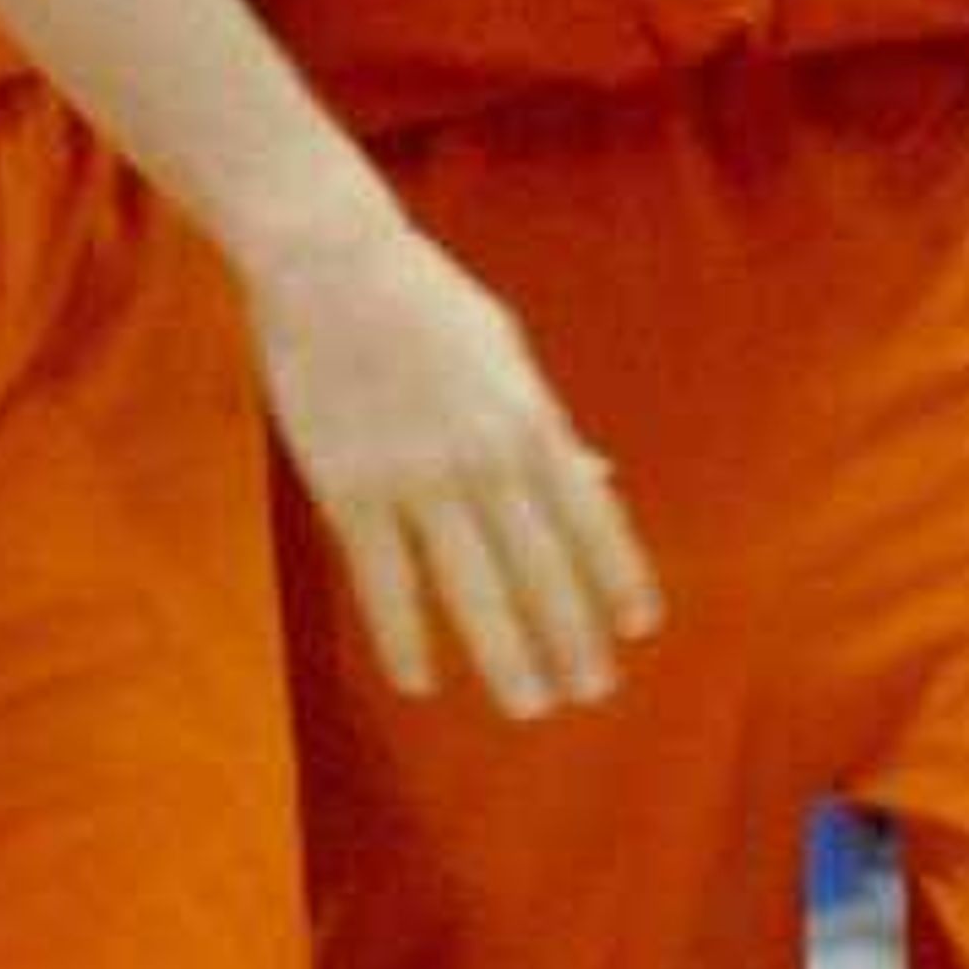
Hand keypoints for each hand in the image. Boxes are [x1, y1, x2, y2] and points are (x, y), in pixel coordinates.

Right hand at [243, 205, 661, 722]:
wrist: (331, 262)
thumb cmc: (425, 303)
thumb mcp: (506, 353)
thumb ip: (548, 425)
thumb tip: (601, 480)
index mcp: (528, 419)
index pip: (589, 516)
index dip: (618, 576)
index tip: (638, 630)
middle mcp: (484, 457)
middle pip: (541, 566)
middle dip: (571, 635)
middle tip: (591, 692)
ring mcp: (417, 477)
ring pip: (472, 587)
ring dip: (506, 654)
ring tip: (529, 705)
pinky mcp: (350, 488)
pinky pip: (385, 581)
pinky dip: (406, 636)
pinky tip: (421, 681)